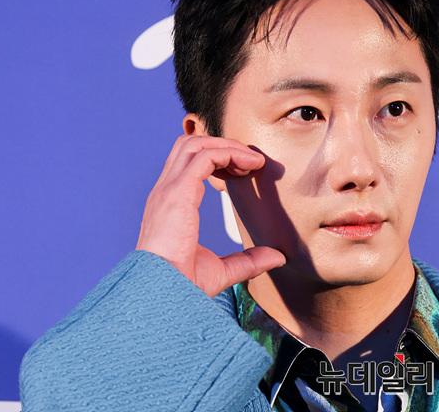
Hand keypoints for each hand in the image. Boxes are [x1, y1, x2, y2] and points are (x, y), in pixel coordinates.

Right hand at [136, 134, 285, 296]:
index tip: (244, 172)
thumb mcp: (222, 270)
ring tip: (252, 160)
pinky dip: (229, 153)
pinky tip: (248, 166)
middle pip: (189, 145)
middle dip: (223, 145)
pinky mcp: (178, 193)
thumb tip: (277, 257)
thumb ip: (249, 260)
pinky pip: (204, 156)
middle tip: (251, 161)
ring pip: (195, 144)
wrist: (161, 295)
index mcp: (170, 204)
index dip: (218, 159)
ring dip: (227, 146)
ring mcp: (169, 190)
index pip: (188, 163)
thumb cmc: (182, 286)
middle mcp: (166, 192)